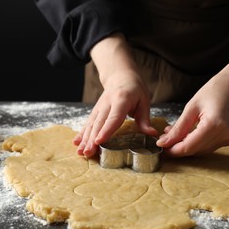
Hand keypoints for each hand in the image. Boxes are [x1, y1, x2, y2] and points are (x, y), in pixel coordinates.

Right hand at [73, 33, 156, 157]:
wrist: (120, 76)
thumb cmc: (134, 89)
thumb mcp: (144, 101)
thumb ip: (145, 119)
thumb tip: (152, 134)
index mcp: (121, 100)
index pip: (114, 117)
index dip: (106, 130)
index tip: (99, 141)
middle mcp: (107, 104)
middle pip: (99, 123)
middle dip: (92, 139)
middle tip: (88, 152)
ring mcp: (99, 107)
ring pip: (91, 125)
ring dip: (85, 139)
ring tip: (81, 152)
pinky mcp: (95, 111)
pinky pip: (88, 123)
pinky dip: (81, 133)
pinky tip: (76, 143)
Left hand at [156, 73, 228, 156]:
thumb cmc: (217, 89)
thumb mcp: (192, 106)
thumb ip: (178, 128)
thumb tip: (164, 142)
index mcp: (214, 125)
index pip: (188, 147)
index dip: (173, 150)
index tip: (160, 146)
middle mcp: (224, 135)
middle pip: (195, 151)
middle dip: (178, 147)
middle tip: (164, 138)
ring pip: (201, 150)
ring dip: (187, 145)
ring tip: (174, 133)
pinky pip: (209, 146)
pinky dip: (197, 142)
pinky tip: (189, 132)